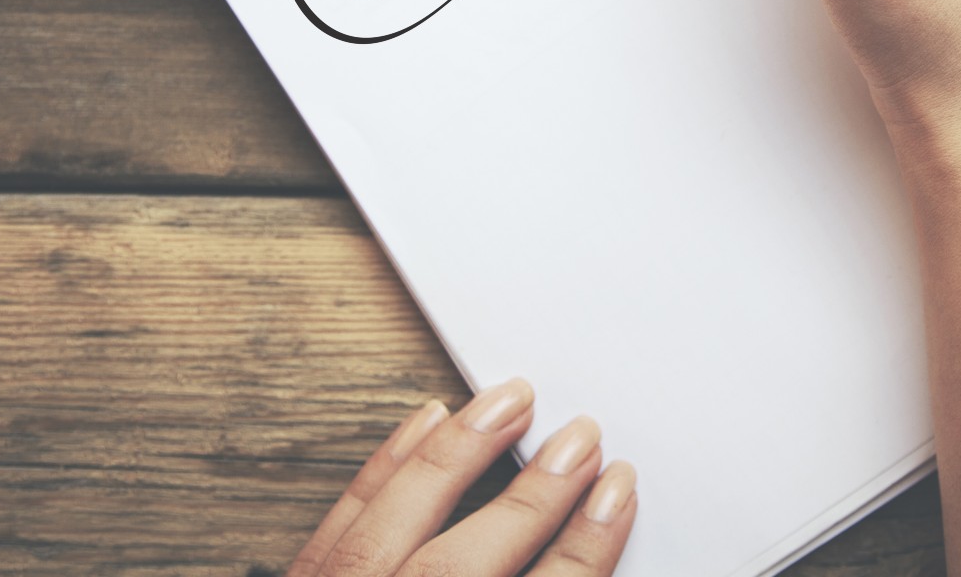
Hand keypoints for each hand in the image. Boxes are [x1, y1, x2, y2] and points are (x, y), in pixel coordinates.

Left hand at [288, 381, 635, 576]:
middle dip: (534, 495)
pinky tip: (425, 419)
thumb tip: (583, 543)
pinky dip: (386, 466)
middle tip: (582, 437)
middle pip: (467, 560)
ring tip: (511, 400)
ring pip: (398, 520)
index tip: (619, 494)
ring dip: (462, 453)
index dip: (585, 547)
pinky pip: (341, 519)